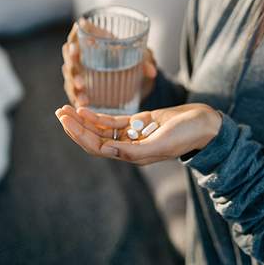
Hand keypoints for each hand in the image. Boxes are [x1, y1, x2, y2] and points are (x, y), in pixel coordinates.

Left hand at [54, 103, 222, 164]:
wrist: (204, 124)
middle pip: (95, 139)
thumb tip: (107, 149)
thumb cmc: (187, 134)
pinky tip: (85, 109)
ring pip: (102, 130)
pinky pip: (113, 122)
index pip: (98, 147)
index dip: (80, 134)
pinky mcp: (140, 123)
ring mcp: (134, 135)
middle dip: (76, 127)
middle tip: (58, 114)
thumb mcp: (162, 142)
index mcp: (133, 156)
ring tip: (65, 110)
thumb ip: (135, 149)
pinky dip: (98, 116)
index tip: (66, 120)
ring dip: (83, 121)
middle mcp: (130, 147)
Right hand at [61, 16, 157, 107]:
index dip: (74, 38)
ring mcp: (78, 70)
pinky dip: (77, 96)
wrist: (127, 70)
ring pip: (70, 73)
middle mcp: (81, 54)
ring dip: (74, 80)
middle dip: (73, 62)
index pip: (77, 35)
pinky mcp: (78, 86)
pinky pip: (74, 90)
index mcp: (91, 40)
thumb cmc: (128, 55)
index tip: (77, 45)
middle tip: (80, 64)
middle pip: (70, 55)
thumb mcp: (137, 55)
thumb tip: (152, 72)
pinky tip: (82, 102)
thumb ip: (143, 62)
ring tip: (81, 87)